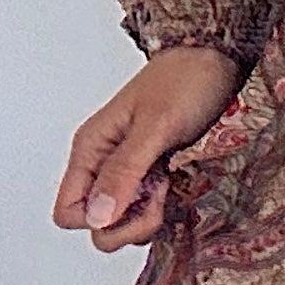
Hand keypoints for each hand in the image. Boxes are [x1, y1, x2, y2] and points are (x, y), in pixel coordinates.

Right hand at [55, 46, 243, 250]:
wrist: (216, 59)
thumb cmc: (184, 81)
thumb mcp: (154, 126)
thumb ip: (124, 171)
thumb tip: (97, 217)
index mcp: (90, 150)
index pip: (68, 212)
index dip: (98, 220)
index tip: (135, 199)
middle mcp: (103, 165)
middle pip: (97, 225)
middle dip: (129, 224)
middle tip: (160, 194)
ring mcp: (129, 171)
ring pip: (123, 222)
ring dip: (149, 216)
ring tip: (172, 183)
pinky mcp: (153, 175)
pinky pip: (148, 209)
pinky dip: (164, 207)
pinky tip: (180, 184)